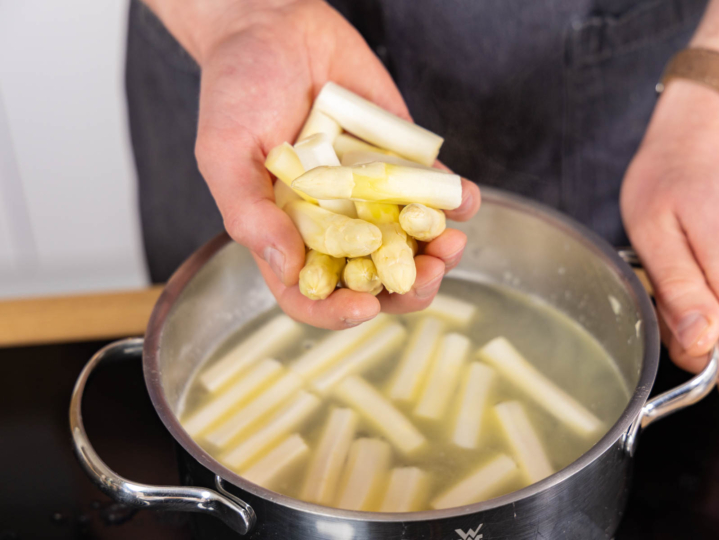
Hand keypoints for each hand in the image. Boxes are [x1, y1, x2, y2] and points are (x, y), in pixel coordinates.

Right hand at [175, 0, 479, 328]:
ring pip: (412, 243)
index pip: (312, 292)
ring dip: (439, 252)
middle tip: (427, 279)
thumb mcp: (224, 153)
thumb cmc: (236, 88)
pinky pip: (434, 191)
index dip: (337, 311)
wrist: (274, 25)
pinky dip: (454, 201)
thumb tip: (287, 268)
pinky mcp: (401, 160)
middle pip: (374, 277)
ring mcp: (371, 194)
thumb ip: (249, 212)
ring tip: (452, 243)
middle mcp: (334, 222)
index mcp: (287, 232)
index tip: (364, 306)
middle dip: (406, 288)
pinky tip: (463, 198)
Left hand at [621, 80, 718, 382]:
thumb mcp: (653, 231)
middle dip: (698, 335)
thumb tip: (702, 347)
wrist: (713, 132)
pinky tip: (709, 269)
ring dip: (712, 319)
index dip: (692, 351)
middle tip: (673, 282)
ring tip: (690, 269)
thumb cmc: (672, 174)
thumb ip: (681, 292)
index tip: (670, 312)